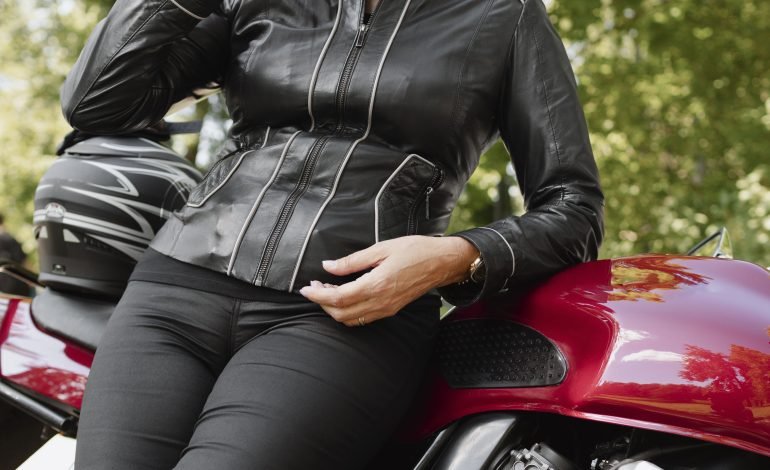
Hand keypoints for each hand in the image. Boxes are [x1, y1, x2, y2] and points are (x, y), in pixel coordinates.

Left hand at [299, 235, 478, 326]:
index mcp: (377, 285)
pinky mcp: (390, 310)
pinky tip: (344, 296)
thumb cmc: (415, 251)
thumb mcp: (381, 248)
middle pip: (341, 314)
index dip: (318, 295)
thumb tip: (329, 266)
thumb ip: (352, 261)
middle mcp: (381, 302)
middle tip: (314, 287)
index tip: (306, 288)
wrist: (442, 262)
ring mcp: (386, 309)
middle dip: (322, 303)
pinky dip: (347, 312)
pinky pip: (363, 318)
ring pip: (351, 320)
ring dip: (334, 309)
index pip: (339, 298)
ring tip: (326, 291)